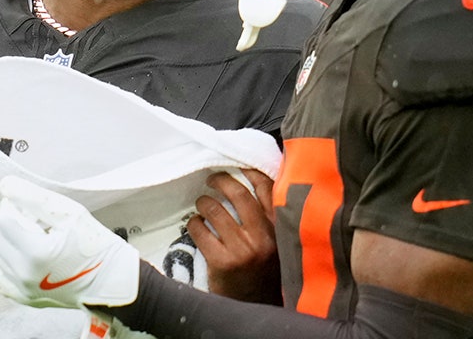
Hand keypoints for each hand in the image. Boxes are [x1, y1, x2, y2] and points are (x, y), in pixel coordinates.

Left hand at [0, 175, 140, 309]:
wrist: (112, 282)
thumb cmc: (97, 247)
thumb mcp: (71, 213)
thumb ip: (35, 197)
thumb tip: (5, 185)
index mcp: (37, 253)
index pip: (5, 218)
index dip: (14, 205)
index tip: (29, 204)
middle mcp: (25, 275)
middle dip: (10, 221)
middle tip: (34, 219)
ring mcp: (23, 290)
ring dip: (12, 241)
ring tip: (37, 238)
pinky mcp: (25, 298)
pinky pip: (2, 276)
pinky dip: (11, 263)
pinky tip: (30, 257)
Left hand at [188, 169, 281, 303]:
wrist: (257, 306)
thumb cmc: (265, 270)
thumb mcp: (276, 241)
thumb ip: (268, 217)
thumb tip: (249, 182)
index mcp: (279, 228)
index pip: (266, 188)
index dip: (249, 171)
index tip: (237, 166)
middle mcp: (263, 237)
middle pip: (238, 193)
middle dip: (221, 181)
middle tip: (212, 180)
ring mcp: (242, 249)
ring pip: (214, 210)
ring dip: (204, 203)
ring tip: (202, 204)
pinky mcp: (222, 262)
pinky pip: (200, 230)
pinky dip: (194, 223)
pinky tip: (196, 226)